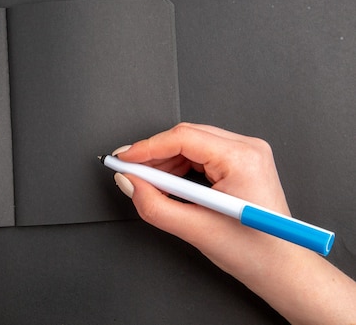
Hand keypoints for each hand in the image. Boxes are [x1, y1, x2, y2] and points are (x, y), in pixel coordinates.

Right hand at [112, 123, 355, 323]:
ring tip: (149, 183)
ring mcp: (246, 153)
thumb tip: (129, 181)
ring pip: (191, 144)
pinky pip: (201, 154)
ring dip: (165, 161)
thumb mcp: (195, 229)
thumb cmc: (254, 251)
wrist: (281, 268)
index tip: (123, 158)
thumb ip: (154, 204)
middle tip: (129, 171)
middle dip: (153, 154)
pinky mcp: (241, 162)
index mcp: (242, 159)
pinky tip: (168, 184)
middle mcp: (247, 149)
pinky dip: (179, 166)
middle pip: (185, 136)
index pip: (182, 138)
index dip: (146, 147)